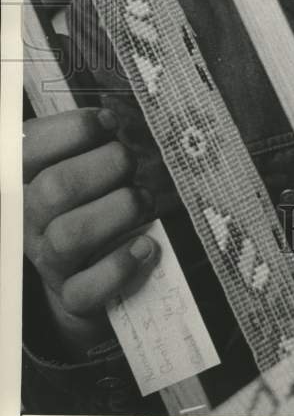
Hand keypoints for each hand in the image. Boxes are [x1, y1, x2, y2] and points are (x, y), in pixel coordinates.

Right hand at [23, 107, 159, 354]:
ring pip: (70, 236)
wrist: (78, 279)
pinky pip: (87, 289)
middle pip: (54, 190)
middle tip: (130, 163)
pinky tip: (146, 246)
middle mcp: (29, 221)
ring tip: (143, 200)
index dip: (73, 129)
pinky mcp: (72, 298)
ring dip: (118, 211)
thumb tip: (114, 117)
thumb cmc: (84, 205)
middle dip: (105, 167)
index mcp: (25, 181)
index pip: (30, 148)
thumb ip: (89, 143)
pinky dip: (120, 266)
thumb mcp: (76, 168)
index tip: (109, 122)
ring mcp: (48, 261)